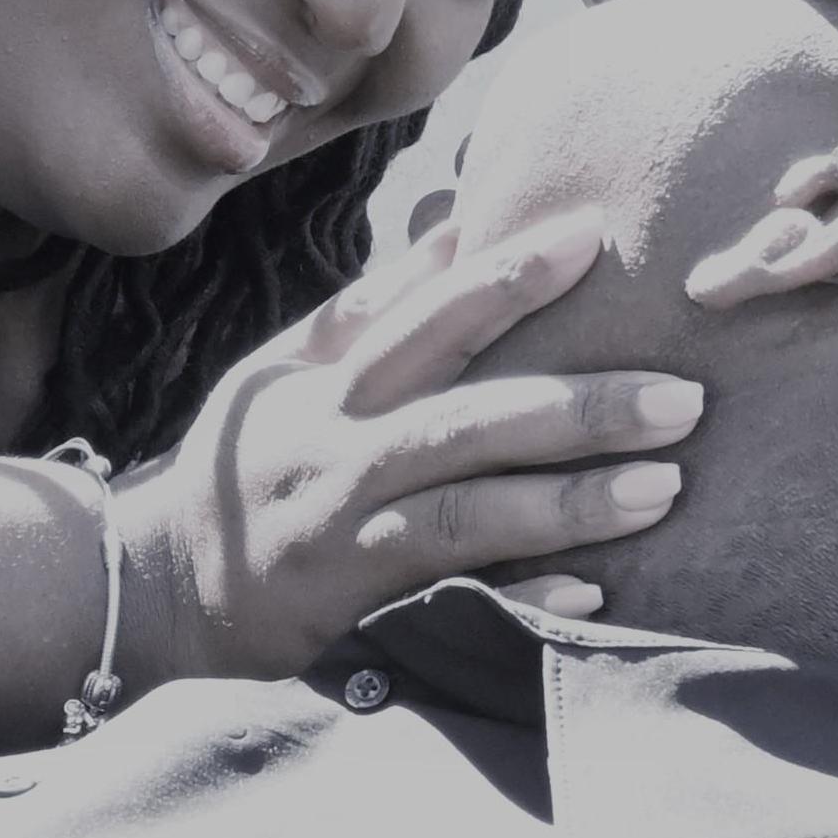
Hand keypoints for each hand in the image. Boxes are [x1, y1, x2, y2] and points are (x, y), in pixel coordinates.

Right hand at [109, 209, 700, 686]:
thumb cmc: (245, 462)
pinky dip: (516, 601)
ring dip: (565, 502)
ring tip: (665, 487)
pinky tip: (593, 594)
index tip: (594, 235)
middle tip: (683, 397)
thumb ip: (373, 305)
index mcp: (329, 385)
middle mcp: (337, 452)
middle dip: (576, 407)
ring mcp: (343, 537)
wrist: (154, 582)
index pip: (425, 316)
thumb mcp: (286, 371)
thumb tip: (458, 224)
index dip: (505, 276)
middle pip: (464, 418)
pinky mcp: (348, 613)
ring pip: (462, 513)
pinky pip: (445, 608)